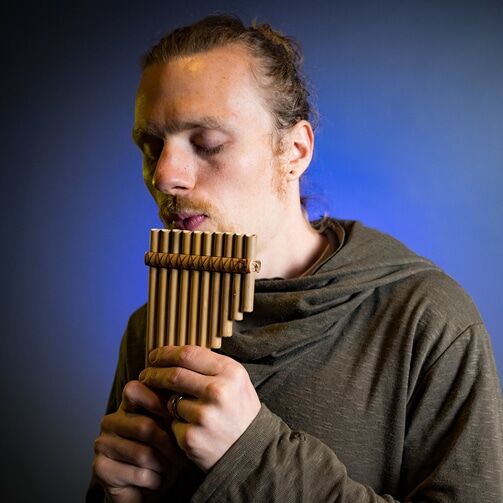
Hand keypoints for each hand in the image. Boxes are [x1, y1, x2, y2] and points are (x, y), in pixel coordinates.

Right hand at [93, 380, 188, 501]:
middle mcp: (111, 421)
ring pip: (142, 453)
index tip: (177, 415)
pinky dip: (155, 481)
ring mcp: (102, 443)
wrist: (148, 488)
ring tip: (170, 469)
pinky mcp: (100, 467)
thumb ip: (171, 411)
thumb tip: (182, 400)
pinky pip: (138, 474)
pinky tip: (157, 481)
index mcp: (126, 406)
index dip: (159, 402)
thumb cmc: (164, 453)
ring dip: (163, 466)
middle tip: (180, 454)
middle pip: (144, 426)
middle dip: (168, 444)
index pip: (135, 390)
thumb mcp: (171, 428)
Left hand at [139, 345, 260, 471]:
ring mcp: (204, 415)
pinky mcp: (192, 437)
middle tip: (145, 375)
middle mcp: (218, 391)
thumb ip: (209, 365)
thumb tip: (172, 354)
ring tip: (181, 408)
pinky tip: (191, 428)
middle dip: (154, 373)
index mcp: (230, 372)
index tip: (154, 356)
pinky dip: (176, 424)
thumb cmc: (239, 409)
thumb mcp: (235, 380)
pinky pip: (173, 424)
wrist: (251, 449)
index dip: (166, 353)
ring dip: (169, 402)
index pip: (188, 354)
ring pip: (171, 400)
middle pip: (173, 374)